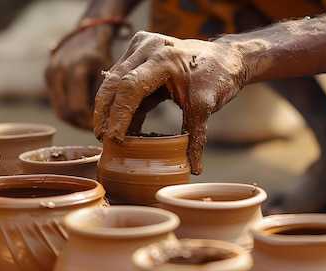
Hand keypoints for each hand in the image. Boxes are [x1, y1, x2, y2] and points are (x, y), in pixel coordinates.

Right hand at [45, 26, 113, 129]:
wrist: (88, 32)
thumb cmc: (103, 55)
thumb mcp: (108, 74)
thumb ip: (103, 98)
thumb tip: (104, 124)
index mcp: (74, 71)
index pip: (77, 110)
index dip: (88, 124)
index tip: (101, 128)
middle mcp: (57, 72)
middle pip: (65, 113)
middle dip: (81, 125)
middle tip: (95, 129)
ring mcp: (50, 74)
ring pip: (59, 111)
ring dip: (74, 120)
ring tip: (89, 123)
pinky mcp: (47, 76)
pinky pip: (57, 102)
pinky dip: (68, 110)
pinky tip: (81, 112)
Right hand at [93, 31, 247, 173]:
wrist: (224, 59)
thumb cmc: (217, 77)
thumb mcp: (204, 108)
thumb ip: (194, 138)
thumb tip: (193, 169)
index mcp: (164, 58)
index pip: (130, 88)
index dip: (118, 115)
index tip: (114, 139)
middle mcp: (148, 47)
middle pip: (114, 83)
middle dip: (105, 113)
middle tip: (102, 139)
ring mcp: (141, 48)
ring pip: (114, 81)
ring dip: (110, 109)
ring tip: (108, 134)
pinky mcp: (138, 54)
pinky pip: (123, 80)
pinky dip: (122, 103)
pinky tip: (122, 125)